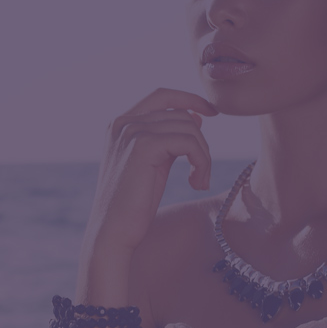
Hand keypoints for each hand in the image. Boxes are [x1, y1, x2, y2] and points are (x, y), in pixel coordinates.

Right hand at [88, 88, 218, 254]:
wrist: (113, 232)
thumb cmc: (134, 205)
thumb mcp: (155, 164)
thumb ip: (170, 138)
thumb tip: (197, 116)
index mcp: (121, 123)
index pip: (163, 95)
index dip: (190, 99)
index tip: (213, 113)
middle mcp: (123, 122)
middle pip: (181, 115)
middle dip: (201, 143)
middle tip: (202, 174)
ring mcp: (131, 131)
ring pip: (189, 128)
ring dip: (203, 157)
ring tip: (199, 182)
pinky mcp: (143, 146)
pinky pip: (188, 142)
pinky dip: (201, 161)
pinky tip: (196, 183)